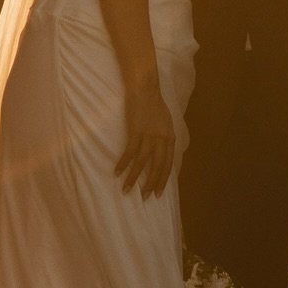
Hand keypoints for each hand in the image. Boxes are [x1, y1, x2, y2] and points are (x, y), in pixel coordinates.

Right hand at [117, 80, 176, 198]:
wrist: (144, 89)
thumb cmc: (154, 104)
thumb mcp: (166, 123)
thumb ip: (165, 138)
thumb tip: (163, 152)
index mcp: (170, 138)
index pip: (168, 164)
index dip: (163, 180)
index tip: (158, 192)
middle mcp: (162, 139)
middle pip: (157, 167)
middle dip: (151, 184)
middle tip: (145, 197)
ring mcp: (149, 136)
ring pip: (142, 163)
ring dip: (133, 178)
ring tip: (127, 190)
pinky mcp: (136, 131)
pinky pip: (129, 152)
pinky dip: (123, 164)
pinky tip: (117, 172)